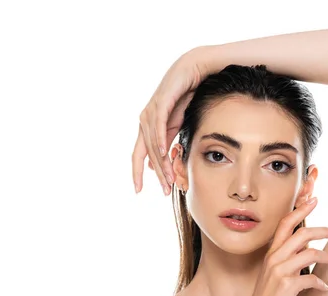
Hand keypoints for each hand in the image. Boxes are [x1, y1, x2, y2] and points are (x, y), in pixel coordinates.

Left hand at [131, 47, 207, 194]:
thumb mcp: (175, 125)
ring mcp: (151, 111)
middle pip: (146, 153)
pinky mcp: (160, 102)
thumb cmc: (183, 97)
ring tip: (168, 179)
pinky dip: (159, 140)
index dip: (137, 172)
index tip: (138, 190)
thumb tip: (161, 160)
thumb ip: (167, 142)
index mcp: (147, 128)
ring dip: (161, 163)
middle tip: (165, 190)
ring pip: (153, 143)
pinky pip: (158, 125)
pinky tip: (163, 152)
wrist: (191, 72)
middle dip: (156, 174)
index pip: (138, 155)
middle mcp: (144, 120)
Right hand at [242, 197, 327, 295]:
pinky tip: (324, 287)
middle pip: (301, 233)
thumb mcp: (273, 277)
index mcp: (270, 254)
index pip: (285, 223)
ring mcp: (279, 272)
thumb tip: (307, 251)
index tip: (314, 198)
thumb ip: (287, 261)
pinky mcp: (287, 287)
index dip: (300, 208)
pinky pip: (311, 278)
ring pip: (311, 253)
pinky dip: (321, 282)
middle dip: (323, 229)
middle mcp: (273, 259)